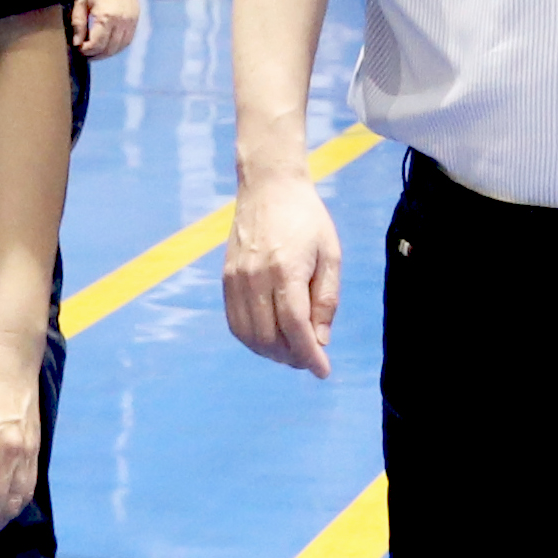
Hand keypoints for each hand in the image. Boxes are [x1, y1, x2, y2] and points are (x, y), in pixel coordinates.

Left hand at [73, 0, 142, 58]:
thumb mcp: (80, 1)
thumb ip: (78, 24)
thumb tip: (77, 43)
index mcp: (107, 16)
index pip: (97, 44)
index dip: (86, 51)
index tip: (78, 49)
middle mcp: (122, 21)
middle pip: (109, 48)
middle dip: (96, 54)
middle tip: (85, 53)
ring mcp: (131, 21)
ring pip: (120, 47)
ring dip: (107, 53)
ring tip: (95, 51)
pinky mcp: (135, 19)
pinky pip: (127, 40)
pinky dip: (117, 46)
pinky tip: (107, 44)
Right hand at [223, 171, 342, 376]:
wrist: (269, 186)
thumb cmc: (308, 219)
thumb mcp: (331, 255)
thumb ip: (326, 300)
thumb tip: (320, 340)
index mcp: (286, 270)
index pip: (295, 327)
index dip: (310, 356)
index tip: (323, 371)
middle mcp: (255, 278)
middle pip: (269, 338)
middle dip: (292, 357)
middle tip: (311, 357)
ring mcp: (236, 279)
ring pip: (249, 336)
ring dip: (272, 352)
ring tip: (293, 349)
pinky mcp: (226, 278)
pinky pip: (235, 322)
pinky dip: (253, 339)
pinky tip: (271, 337)